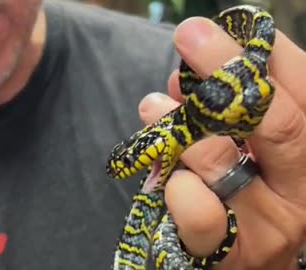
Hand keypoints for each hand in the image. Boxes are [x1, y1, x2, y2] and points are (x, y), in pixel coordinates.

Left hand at [139, 17, 305, 269]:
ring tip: (152, 105)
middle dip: (228, 70)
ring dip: (182, 126)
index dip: (275, 57)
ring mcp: (268, 226)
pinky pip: (198, 212)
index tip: (235, 23)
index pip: (305, 96)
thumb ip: (222, 117)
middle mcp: (302, 191)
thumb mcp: (241, 152)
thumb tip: (181, 81)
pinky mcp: (228, 254)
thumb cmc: (237, 200)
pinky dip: (175, 184)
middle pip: (278, 121)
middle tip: (190, 35)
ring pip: (225, 163)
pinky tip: (165, 176)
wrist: (231, 266)